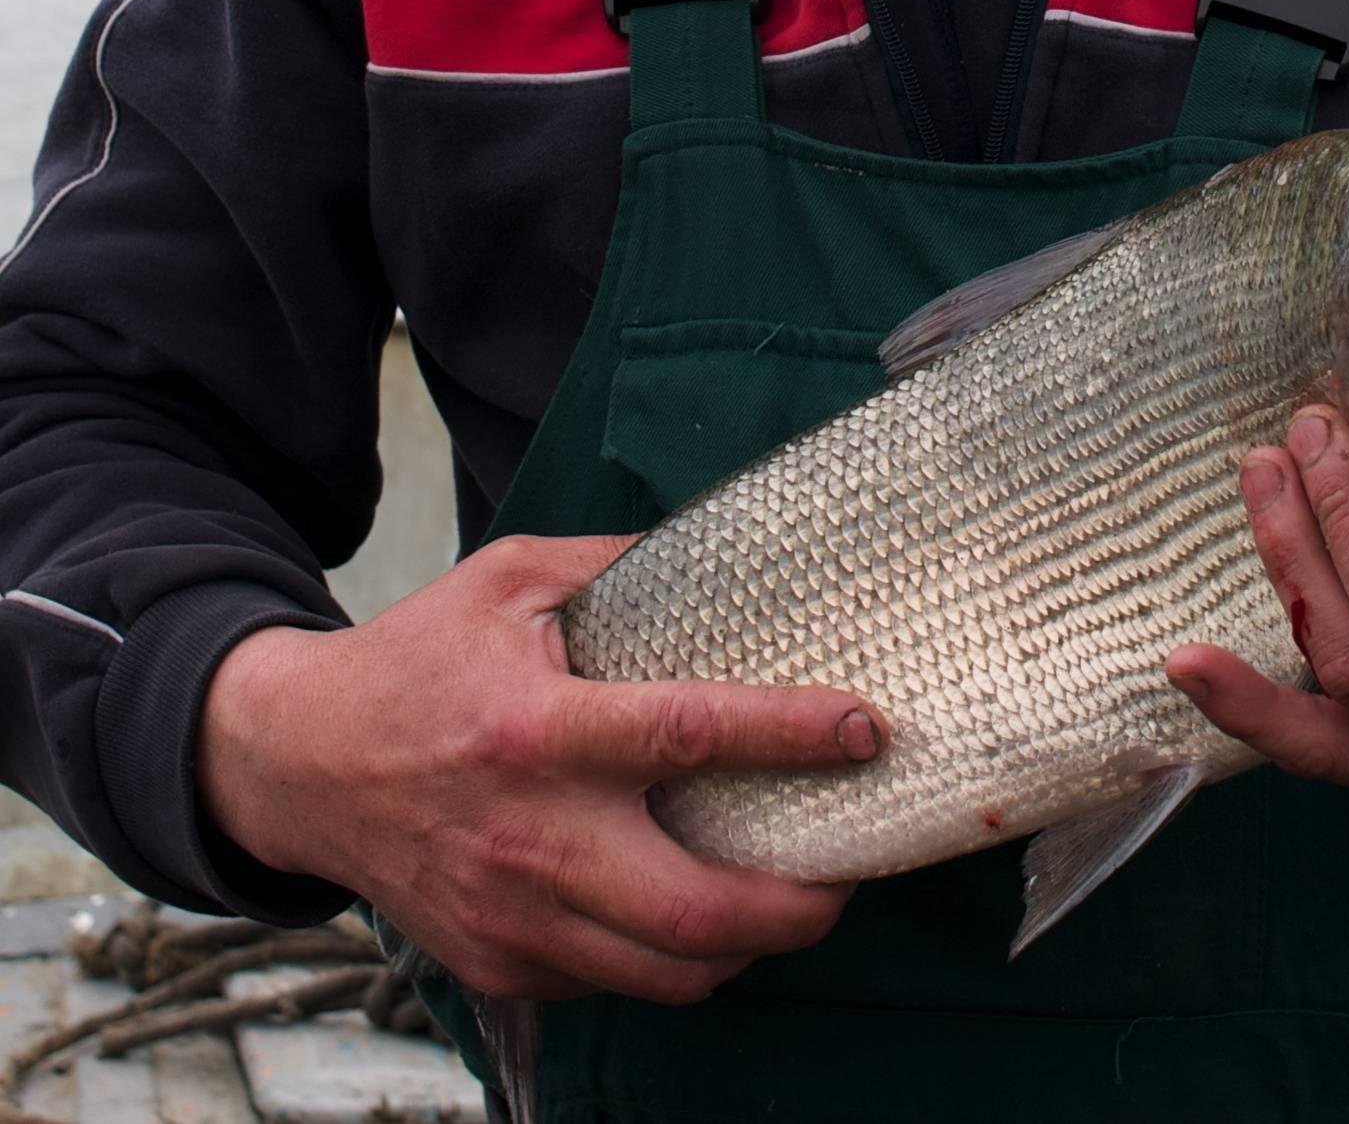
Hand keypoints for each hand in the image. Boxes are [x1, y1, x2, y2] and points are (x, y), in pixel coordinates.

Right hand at [198, 534, 885, 1002]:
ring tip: (787, 900)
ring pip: (670, 974)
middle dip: (801, 907)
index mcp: (537, 730)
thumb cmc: (417, 663)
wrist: (296, 765)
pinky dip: (675, 960)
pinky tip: (695, 914)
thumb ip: (617, 565)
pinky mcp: (499, 966)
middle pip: (699, 911)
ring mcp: (511, 918)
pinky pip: (616, 985)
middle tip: (849, 874)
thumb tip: (728, 549)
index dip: (791, 735)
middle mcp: (529, 838)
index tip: (866, 730)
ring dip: (750, 946)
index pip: (688, 735)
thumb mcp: (508, 581)